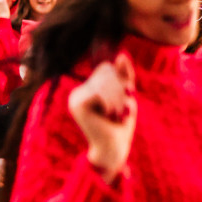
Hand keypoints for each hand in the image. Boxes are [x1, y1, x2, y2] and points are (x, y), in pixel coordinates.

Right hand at [68, 53, 137, 183]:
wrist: (114, 147)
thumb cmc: (121, 124)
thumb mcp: (126, 95)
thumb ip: (124, 75)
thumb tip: (121, 53)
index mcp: (88, 87)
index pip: (107, 68)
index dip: (121, 80)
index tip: (126, 98)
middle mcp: (79, 91)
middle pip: (106, 72)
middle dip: (121, 90)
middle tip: (122, 111)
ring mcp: (76, 97)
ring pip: (105, 82)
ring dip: (119, 99)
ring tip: (119, 115)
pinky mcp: (77, 105)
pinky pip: (101, 93)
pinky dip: (112, 105)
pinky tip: (111, 117)